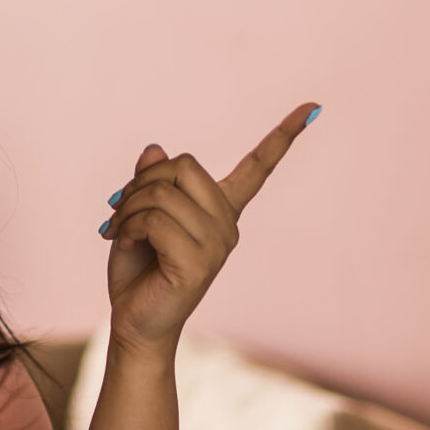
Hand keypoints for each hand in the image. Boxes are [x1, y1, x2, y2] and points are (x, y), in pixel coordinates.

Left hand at [99, 103, 318, 357]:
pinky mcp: (198, 264)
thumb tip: (155, 149)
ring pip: (162, 193)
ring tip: (117, 231)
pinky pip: (156, 221)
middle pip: (184, 164)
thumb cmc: (139, 270)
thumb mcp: (139, 215)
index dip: (283, 136)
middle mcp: (227, 225)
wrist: (134, 323)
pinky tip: (119, 242)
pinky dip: (128, 226)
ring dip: (127, 208)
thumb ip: (150, 183)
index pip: (257, 168)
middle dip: (142, 182)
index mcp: (221, 211)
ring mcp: (217, 245)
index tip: (313, 107)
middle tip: (119, 209)